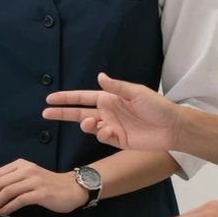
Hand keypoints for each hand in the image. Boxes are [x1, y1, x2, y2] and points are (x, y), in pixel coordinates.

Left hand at [0, 159, 87, 215]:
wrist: (74, 188)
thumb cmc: (50, 186)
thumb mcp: (29, 177)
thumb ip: (12, 182)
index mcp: (20, 164)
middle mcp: (25, 169)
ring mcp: (33, 180)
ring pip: (5, 191)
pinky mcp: (41, 193)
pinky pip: (18, 200)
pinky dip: (6, 208)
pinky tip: (1, 214)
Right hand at [43, 73, 181, 151]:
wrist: (172, 127)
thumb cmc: (157, 106)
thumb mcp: (136, 92)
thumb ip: (116, 87)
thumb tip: (99, 76)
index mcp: (109, 98)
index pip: (82, 98)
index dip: (66, 98)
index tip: (50, 98)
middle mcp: (107, 112)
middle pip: (78, 113)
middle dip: (62, 113)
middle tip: (45, 113)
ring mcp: (111, 126)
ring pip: (89, 126)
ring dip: (86, 125)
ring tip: (91, 123)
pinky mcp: (118, 140)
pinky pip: (103, 137)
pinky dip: (101, 134)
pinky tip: (108, 131)